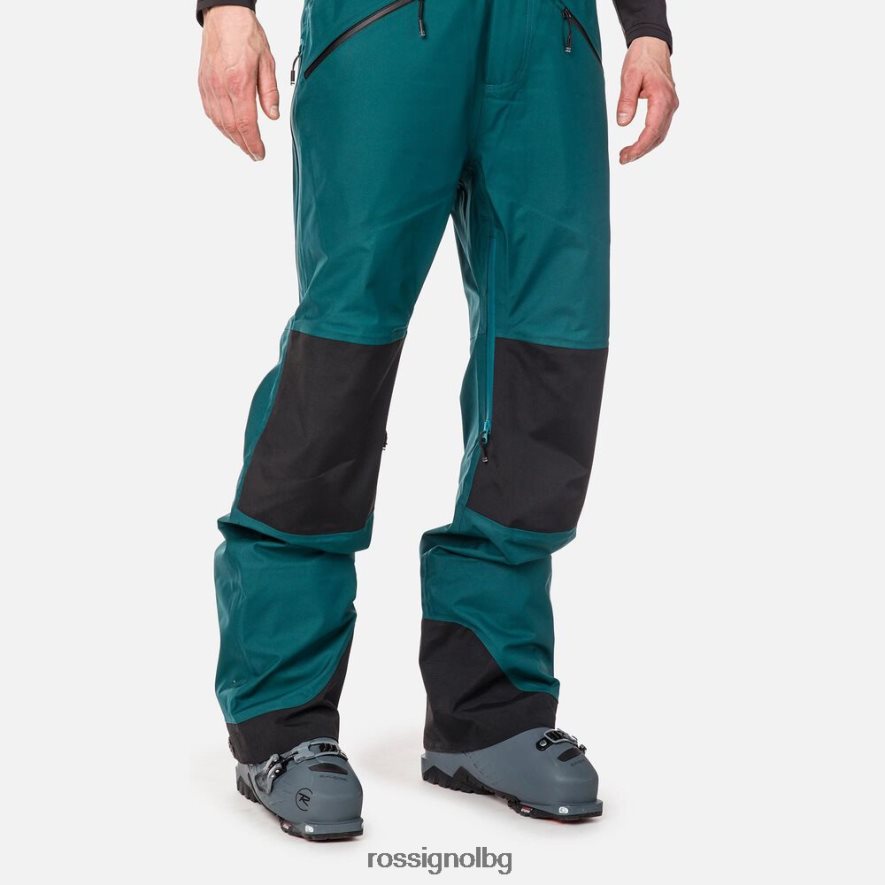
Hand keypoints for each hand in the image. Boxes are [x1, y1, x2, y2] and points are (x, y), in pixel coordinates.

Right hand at [198, 6, 278, 159]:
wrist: (224, 15)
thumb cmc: (246, 34)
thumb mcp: (267, 62)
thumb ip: (270, 92)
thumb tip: (273, 117)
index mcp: (239, 82)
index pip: (246, 123)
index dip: (254, 143)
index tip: (260, 154)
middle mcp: (221, 87)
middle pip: (232, 127)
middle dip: (244, 145)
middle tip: (255, 155)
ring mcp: (209, 86)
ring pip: (219, 122)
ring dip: (232, 138)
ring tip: (244, 146)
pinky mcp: (203, 83)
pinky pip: (210, 112)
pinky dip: (220, 125)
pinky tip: (229, 130)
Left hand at [616, 37, 678, 163]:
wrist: (653, 44)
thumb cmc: (641, 58)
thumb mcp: (629, 77)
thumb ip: (626, 100)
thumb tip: (622, 123)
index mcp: (661, 98)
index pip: (652, 131)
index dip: (639, 148)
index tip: (626, 156)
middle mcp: (670, 103)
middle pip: (657, 136)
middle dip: (641, 151)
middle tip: (623, 159)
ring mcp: (670, 104)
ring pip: (660, 134)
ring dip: (645, 147)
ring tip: (627, 154)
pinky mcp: (667, 104)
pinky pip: (660, 127)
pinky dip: (650, 138)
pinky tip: (638, 143)